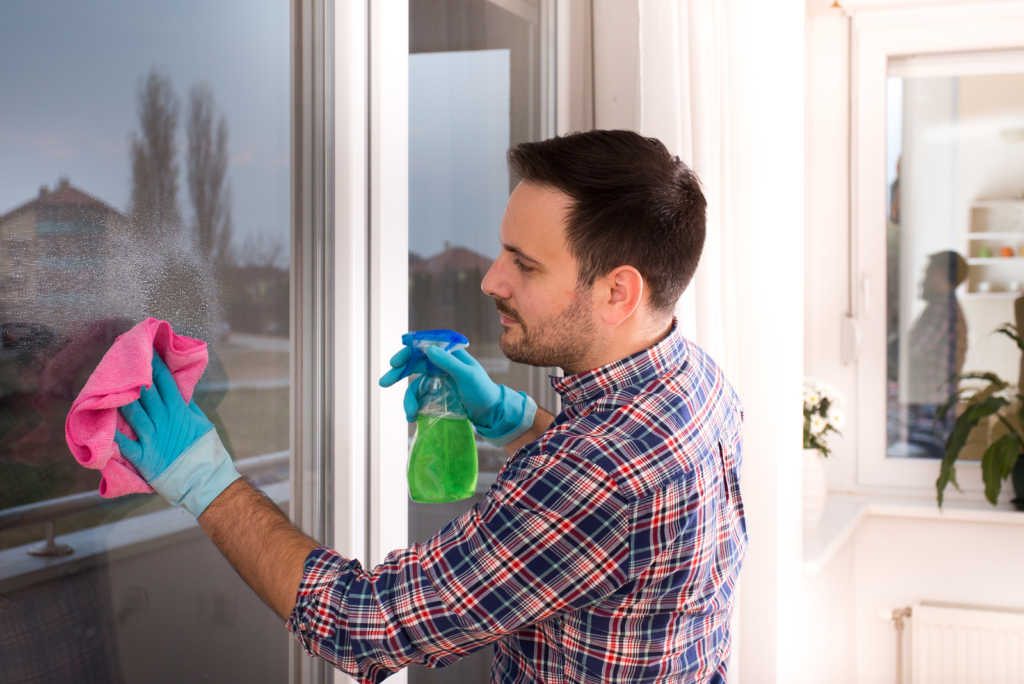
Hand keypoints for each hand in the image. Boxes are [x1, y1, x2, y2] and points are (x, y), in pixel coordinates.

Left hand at [115, 353, 240, 516]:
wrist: (204, 480)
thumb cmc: (205, 451)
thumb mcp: (202, 424)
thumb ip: (188, 407)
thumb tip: (179, 392)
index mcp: (179, 411)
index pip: (164, 381)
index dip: (154, 364)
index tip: (146, 349)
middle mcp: (163, 420)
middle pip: (145, 392)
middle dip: (135, 374)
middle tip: (123, 359)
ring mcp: (151, 437)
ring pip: (132, 412)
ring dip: (121, 398)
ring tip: (109, 384)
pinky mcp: (142, 456)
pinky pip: (123, 443)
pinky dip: (112, 434)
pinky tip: (100, 423)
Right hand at [379, 345, 536, 445]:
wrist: (491, 412)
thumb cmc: (482, 390)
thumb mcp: (467, 375)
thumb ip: (448, 362)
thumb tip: (428, 349)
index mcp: (449, 354)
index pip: (424, 347)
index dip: (407, 352)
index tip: (395, 362)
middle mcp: (440, 364)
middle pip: (413, 364)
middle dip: (398, 373)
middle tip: (383, 382)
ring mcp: (437, 379)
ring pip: (414, 384)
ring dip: (408, 398)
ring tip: (409, 414)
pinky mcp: (436, 394)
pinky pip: (419, 397)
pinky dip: (414, 405)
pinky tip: (413, 416)